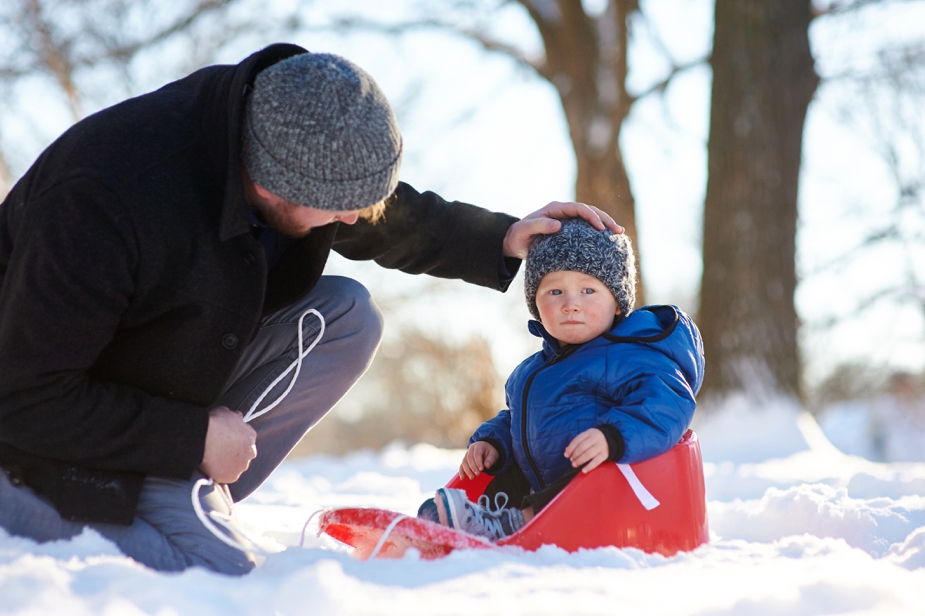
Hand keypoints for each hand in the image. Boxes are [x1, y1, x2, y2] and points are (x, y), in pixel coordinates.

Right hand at [200, 406, 257, 483]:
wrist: (203, 438)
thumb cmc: (214, 423)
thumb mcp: (226, 412)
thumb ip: (235, 417)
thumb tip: (238, 417)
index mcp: (251, 436)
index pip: (247, 440)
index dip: (237, 440)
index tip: (228, 441)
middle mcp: (251, 452)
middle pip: (245, 454)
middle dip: (236, 453)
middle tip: (222, 451)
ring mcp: (242, 465)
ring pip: (237, 466)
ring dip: (230, 464)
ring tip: (216, 459)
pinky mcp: (232, 476)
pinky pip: (228, 476)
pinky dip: (222, 473)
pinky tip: (214, 468)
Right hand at [459, 441, 498, 479]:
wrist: (486, 450)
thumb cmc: (490, 452)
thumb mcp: (493, 454)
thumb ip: (490, 459)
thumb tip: (487, 466)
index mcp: (478, 446)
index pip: (477, 454)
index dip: (478, 462)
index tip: (481, 469)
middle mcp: (471, 449)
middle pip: (469, 458)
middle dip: (473, 467)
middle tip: (478, 474)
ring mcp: (466, 455)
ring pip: (464, 462)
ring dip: (467, 471)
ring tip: (472, 477)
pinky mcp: (465, 460)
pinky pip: (461, 466)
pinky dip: (461, 472)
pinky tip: (462, 478)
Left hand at [502, 201, 623, 259]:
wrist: (514, 241)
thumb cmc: (519, 236)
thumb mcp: (526, 230)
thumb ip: (539, 226)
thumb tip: (557, 225)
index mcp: (556, 209)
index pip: (579, 208)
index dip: (592, 216)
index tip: (601, 228)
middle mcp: (564, 212)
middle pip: (589, 211)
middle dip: (605, 219)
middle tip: (617, 230)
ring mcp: (567, 220)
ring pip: (591, 219)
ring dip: (605, 224)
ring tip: (619, 233)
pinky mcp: (569, 230)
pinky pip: (587, 229)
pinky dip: (598, 233)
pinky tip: (609, 241)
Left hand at [564, 428, 608, 473]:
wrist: (612, 439)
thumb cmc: (595, 439)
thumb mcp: (587, 437)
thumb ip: (577, 442)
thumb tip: (566, 451)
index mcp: (589, 432)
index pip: (577, 440)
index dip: (570, 448)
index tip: (566, 455)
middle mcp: (595, 438)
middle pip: (582, 447)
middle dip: (575, 455)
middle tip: (571, 460)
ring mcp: (601, 446)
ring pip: (588, 454)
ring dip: (580, 460)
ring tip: (574, 464)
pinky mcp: (605, 454)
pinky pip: (596, 461)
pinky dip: (589, 466)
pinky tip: (583, 470)